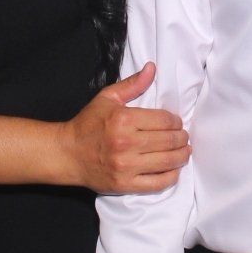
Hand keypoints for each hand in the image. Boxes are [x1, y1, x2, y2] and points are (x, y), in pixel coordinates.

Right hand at [63, 63, 189, 193]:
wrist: (67, 154)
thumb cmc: (88, 124)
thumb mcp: (107, 98)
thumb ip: (132, 84)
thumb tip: (152, 68)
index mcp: (123, 120)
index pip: (164, 121)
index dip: (176, 122)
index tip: (177, 123)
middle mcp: (126, 144)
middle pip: (169, 141)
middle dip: (181, 138)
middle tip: (183, 137)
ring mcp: (126, 166)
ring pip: (167, 161)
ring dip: (182, 156)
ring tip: (184, 151)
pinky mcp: (125, 184)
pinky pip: (158, 183)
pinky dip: (171, 176)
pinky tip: (174, 169)